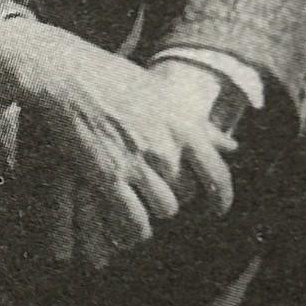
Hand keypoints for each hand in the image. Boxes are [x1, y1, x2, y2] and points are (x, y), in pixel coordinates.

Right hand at [0, 18, 235, 257]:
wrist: (72, 76)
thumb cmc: (119, 82)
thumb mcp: (168, 98)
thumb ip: (201, 126)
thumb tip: (233, 146)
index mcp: (185, 126)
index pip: (217, 174)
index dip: (222, 198)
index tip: (217, 210)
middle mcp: (166, 147)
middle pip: (187, 194)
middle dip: (177, 198)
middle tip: (162, 196)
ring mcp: (138, 163)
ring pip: (164, 209)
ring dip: (156, 213)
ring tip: (145, 209)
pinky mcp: (108, 177)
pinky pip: (133, 218)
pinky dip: (134, 228)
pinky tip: (130, 228)